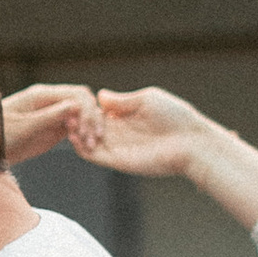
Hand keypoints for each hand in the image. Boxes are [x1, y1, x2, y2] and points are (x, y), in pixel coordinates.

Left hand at [1, 80, 93, 164]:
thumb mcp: (24, 127)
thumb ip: (49, 116)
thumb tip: (77, 106)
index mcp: (41, 95)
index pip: (76, 95)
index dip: (88, 111)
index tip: (87, 131)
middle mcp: (50, 101)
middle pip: (83, 102)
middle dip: (92, 119)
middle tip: (93, 142)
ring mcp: (53, 113)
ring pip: (82, 115)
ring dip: (90, 128)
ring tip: (91, 147)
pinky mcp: (53, 128)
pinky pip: (75, 127)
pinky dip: (83, 135)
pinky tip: (86, 148)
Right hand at [67, 85, 257, 226]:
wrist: (191, 143)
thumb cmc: (176, 117)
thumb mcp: (147, 99)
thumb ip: (122, 100)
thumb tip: (99, 95)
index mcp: (125, 117)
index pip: (97, 112)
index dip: (84, 107)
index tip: (74, 100)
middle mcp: (119, 133)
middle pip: (88, 127)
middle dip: (74, 120)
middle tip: (66, 112)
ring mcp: (117, 148)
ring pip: (86, 142)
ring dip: (74, 133)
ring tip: (68, 122)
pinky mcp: (117, 161)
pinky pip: (92, 155)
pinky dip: (79, 147)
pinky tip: (75, 134)